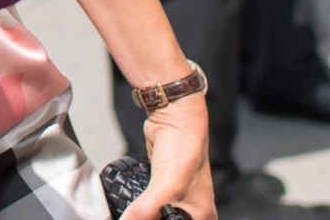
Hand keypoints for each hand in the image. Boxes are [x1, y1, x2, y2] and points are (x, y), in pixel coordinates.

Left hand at [129, 95, 214, 219]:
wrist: (173, 119)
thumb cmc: (183, 149)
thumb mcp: (164, 186)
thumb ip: (144, 210)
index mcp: (201, 215)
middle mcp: (191, 207)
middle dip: (148, 219)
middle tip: (131, 217)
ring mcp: (175, 194)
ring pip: (155, 213)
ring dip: (141, 213)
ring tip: (129, 212)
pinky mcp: (160, 182)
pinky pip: (147, 198)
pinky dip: (138, 202)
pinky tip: (129, 203)